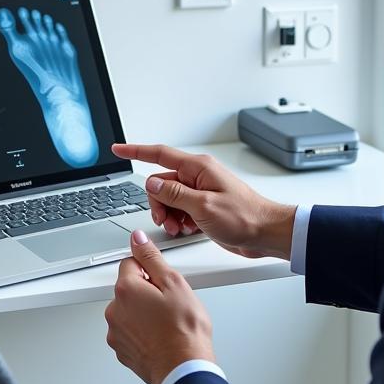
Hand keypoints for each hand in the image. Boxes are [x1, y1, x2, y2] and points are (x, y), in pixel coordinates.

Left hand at [105, 230, 214, 383]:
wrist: (184, 370)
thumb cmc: (184, 331)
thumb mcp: (174, 283)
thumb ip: (152, 257)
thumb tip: (138, 239)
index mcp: (126, 289)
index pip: (131, 263)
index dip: (150, 269)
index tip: (162, 280)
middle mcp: (115, 310)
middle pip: (129, 288)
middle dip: (147, 291)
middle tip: (169, 303)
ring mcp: (116, 332)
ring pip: (129, 311)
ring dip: (143, 312)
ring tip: (167, 322)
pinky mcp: (122, 350)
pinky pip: (130, 331)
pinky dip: (142, 331)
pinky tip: (161, 335)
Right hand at [110, 143, 296, 259]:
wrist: (266, 233)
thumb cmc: (245, 217)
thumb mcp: (204, 207)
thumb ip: (175, 194)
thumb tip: (152, 182)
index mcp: (198, 168)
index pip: (159, 154)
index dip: (136, 152)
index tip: (118, 150)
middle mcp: (198, 176)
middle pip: (161, 183)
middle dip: (158, 202)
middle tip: (165, 219)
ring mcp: (201, 191)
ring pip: (169, 198)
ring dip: (169, 214)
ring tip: (180, 227)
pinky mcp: (204, 206)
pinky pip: (180, 209)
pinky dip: (179, 220)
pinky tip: (188, 229)